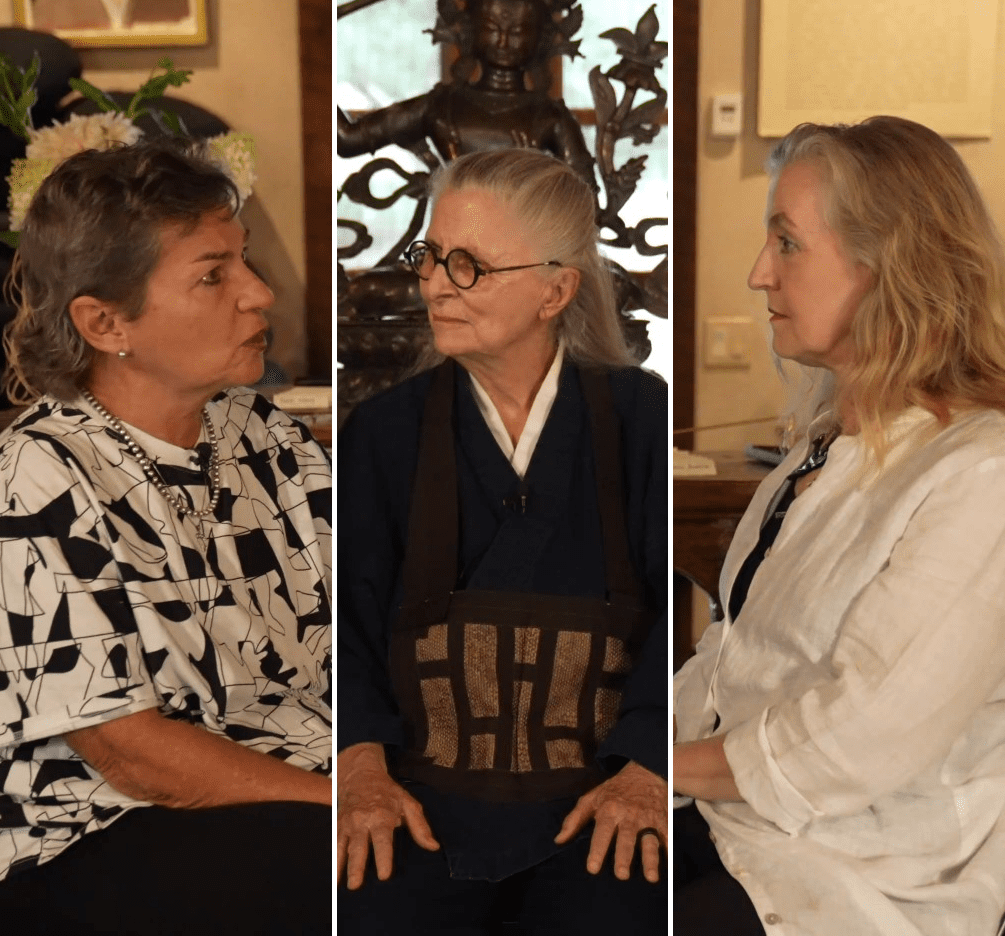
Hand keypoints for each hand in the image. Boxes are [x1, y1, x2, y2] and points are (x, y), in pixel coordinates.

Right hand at [336, 743, 438, 889]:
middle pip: (360, 846)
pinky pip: (335, 843)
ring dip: (342, 865)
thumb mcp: (408, 803)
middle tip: (356, 885)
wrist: (360, 775)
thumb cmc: (388, 792)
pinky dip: (334, 858)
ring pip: (344, 846)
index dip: (383, 857)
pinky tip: (334, 875)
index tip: (384, 875)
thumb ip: (420, 826)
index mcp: (382, 816)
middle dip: (357, 866)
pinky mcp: (339, 825)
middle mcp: (363, 820)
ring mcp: (349, 823)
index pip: (383, 840)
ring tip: (340, 884)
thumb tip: (433, 847)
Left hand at [554, 761, 667, 882]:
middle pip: (626, 838)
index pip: (601, 832)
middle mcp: (628, 815)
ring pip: (648, 840)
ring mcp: (647, 818)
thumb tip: (559, 840)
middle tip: (621, 875)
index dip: (597, 850)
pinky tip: (670, 864)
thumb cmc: (614, 790)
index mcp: (609, 810)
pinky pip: (666, 836)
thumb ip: (574, 819)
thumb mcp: (591, 798)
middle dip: (624, 856)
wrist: (644, 770)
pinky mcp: (662, 819)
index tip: (593, 868)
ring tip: (651, 877)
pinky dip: (669, 849)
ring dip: (650, 858)